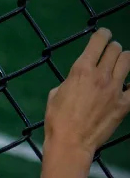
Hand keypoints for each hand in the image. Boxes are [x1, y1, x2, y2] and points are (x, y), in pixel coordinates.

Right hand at [44, 27, 129, 158]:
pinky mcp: (125, 103)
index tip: (104, 34)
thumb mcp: (55, 94)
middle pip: (116, 49)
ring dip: (124, 60)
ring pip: (128, 61)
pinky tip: (127, 84)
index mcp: (81, 70)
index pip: (98, 42)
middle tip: (110, 52)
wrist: (71, 143)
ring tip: (121, 65)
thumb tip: (78, 80)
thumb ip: (70, 81)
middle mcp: (100, 75)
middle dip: (113, 48)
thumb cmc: (56, 119)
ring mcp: (115, 89)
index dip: (102, 35)